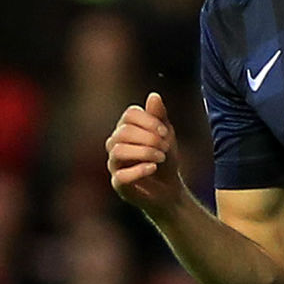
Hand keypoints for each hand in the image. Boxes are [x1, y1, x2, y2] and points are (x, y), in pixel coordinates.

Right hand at [107, 93, 186, 214]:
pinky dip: (139, 170)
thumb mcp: (166, 135)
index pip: (130, 114)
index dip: (149, 121)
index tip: (166, 132)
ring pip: (118, 150)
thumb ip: (159, 116)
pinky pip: (121, 175)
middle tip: (165, 147)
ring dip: (144, 152)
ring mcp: (114, 164)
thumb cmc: (165, 158)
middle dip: (149, 138)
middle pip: (124, 132)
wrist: (169, 188)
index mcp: (126, 128)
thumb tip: (153, 95)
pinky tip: (153, 168)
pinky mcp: (118, 183)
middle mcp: (115, 144)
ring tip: (161, 157)